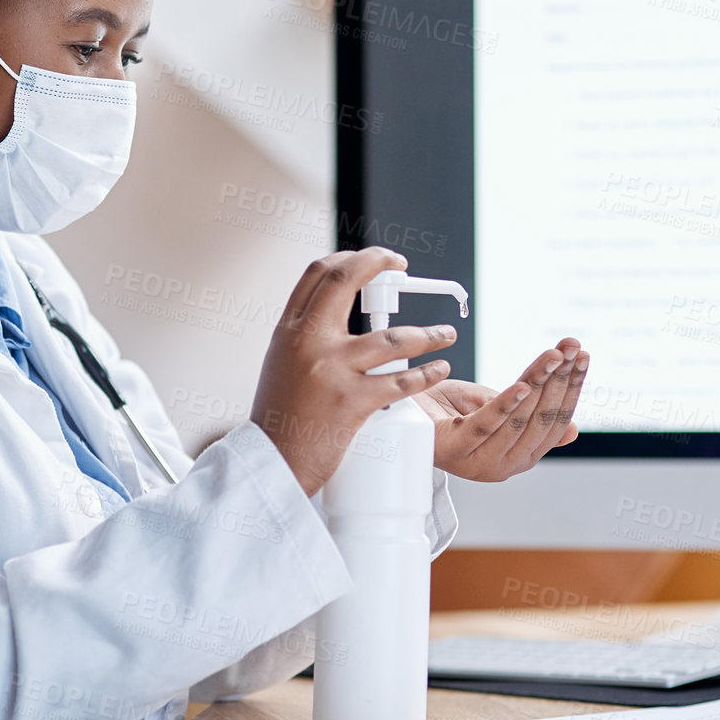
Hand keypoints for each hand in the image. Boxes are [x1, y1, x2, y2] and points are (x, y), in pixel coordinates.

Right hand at [251, 248, 457, 495]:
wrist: (274, 462)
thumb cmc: (281, 419)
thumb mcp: (282, 364)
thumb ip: (307, 338)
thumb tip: (339, 316)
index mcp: (288, 332)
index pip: (317, 273)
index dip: (350, 258)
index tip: (373, 259)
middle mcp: (306, 343)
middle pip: (345, 281)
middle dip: (379, 264)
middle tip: (401, 268)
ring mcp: (330, 370)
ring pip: (390, 337)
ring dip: (428, 335)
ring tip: (446, 336)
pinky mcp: (351, 402)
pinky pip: (400, 381)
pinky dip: (426, 374)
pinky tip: (438, 370)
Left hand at [411, 338, 586, 482]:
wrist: (399, 412)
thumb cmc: (444, 410)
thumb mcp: (496, 410)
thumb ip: (530, 416)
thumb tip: (572, 430)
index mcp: (518, 457)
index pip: (555, 422)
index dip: (571, 388)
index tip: (582, 357)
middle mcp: (503, 466)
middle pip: (542, 419)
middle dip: (561, 379)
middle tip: (572, 348)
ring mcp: (478, 462)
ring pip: (519, 418)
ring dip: (540, 382)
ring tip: (553, 356)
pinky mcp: (454, 449)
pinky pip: (487, 423)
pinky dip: (506, 403)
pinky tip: (522, 384)